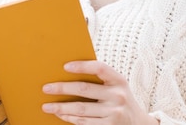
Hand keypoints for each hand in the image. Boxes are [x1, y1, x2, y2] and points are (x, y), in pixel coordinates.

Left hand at [41, 60, 158, 124]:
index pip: (99, 68)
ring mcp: (113, 113)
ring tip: (47, 106)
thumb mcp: (117, 86)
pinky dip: (69, 118)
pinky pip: (84, 122)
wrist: (139, 124)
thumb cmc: (120, 100)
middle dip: (62, 88)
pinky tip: (60, 115)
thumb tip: (68, 71)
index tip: (65, 66)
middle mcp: (118, 96)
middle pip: (84, 89)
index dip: (82, 66)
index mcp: (119, 80)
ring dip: (61, 108)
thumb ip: (100, 79)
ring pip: (80, 109)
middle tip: (46, 88)